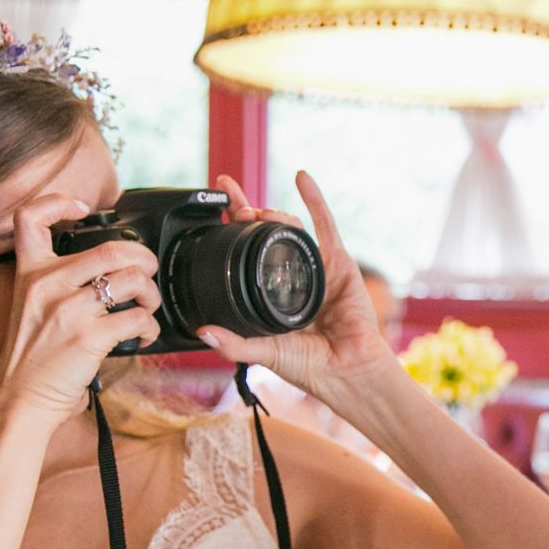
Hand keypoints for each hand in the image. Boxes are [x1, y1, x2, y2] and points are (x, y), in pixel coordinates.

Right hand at [0, 193, 163, 422]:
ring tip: (147, 307)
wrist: (21, 397)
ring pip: (133, 280)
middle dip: (144, 258)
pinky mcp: (89, 337)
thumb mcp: (31, 307)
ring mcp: (68, 310)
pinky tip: (143, 335)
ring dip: (152, 294)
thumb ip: (58, 282)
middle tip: (148, 271)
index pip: (30, 218)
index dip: (59, 202)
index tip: (84, 209)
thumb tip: (108, 268)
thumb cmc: (33, 356)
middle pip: (112, 248)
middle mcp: (47, 285)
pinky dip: (150, 327)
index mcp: (30, 272)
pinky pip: (138, 318)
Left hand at [196, 172, 398, 400]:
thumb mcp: (264, 353)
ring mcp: (316, 268)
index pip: (246, 255)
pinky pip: (325, 225)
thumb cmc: (311, 366)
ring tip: (257, 210)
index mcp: (272, 294)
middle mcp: (292, 277)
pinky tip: (301, 177)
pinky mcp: (338, 263)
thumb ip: (234, 344)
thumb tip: (202, 331)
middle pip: (265, 234)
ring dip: (272, 213)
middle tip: (229, 198)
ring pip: (290, 228)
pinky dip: (314, 199)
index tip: (215, 212)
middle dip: (246, 211)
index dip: (231, 231)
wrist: (347, 371)